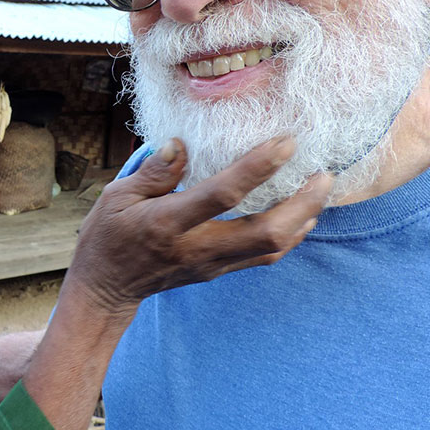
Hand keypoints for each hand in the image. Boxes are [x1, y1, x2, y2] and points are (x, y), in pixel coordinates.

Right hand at [69, 137, 331, 314]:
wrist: (106, 287)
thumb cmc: (108, 235)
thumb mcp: (116, 196)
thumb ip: (152, 171)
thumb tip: (181, 143)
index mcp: (167, 223)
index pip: (222, 195)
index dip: (257, 167)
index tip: (286, 141)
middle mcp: (196, 247)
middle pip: (265, 232)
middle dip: (302, 202)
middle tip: (324, 173)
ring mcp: (210, 264)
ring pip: (272, 249)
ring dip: (304, 219)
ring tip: (321, 188)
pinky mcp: (217, 271)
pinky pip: (264, 257)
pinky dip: (291, 235)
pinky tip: (302, 214)